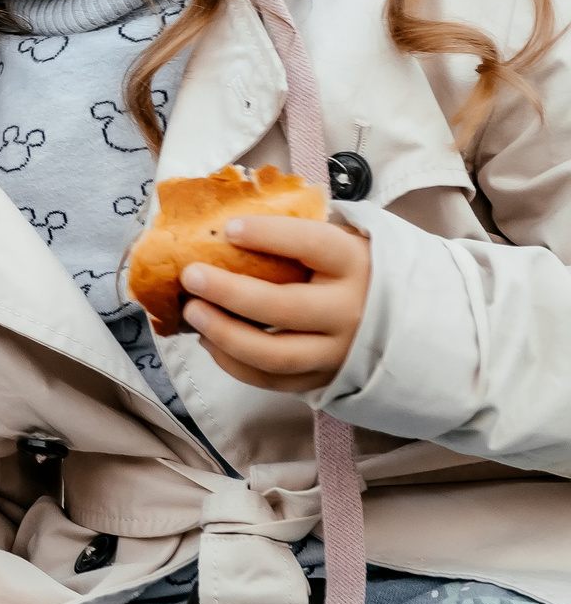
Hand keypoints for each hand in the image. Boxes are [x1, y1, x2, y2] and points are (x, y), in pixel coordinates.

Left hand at [182, 215, 371, 393]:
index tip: (229, 229)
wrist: (412, 323)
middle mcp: (350, 311)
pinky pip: (273, 380)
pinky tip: (209, 342)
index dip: (269, 235)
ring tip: (193, 312)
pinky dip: (234, 364)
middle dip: (230, 292)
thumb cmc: (355, 271)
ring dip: (225, 334)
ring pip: (276, 354)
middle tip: (191, 275)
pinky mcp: (324, 379)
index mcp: (355, 264)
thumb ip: (298, 235)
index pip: (313, 245)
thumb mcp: (342, 241)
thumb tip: (225, 224)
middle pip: (284, 307)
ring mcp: (338, 352)